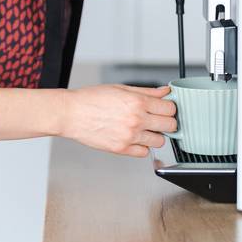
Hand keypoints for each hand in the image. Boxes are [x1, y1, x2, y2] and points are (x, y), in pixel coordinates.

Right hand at [59, 84, 177, 157]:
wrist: (71, 113)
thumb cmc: (91, 99)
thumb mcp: (120, 88)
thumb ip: (146, 92)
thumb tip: (165, 91)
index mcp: (137, 102)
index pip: (170, 108)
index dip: (169, 108)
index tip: (165, 108)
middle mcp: (136, 120)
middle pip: (170, 126)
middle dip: (167, 122)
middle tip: (158, 119)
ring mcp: (130, 136)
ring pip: (160, 141)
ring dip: (155, 135)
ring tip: (143, 128)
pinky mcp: (121, 149)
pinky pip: (144, 152)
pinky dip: (142, 146)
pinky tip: (134, 137)